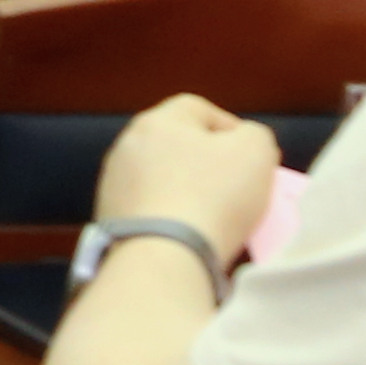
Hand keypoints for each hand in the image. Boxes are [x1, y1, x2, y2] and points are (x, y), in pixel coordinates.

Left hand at [94, 93, 285, 251]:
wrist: (163, 255)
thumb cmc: (213, 195)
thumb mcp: (255, 151)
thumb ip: (254, 135)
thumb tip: (245, 141)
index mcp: (156, 121)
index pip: (198, 109)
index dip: (231, 128)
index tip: (253, 156)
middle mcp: (126, 146)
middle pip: (176, 145)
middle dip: (209, 162)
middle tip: (237, 186)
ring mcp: (114, 183)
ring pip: (161, 178)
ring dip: (188, 190)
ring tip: (216, 215)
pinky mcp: (110, 219)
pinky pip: (150, 209)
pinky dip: (170, 216)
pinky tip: (190, 234)